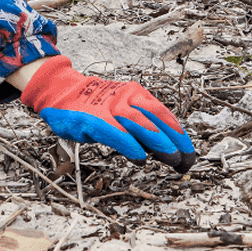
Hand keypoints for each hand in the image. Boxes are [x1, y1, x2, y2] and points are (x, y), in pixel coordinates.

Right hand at [20, 56, 195, 170]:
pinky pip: (113, 132)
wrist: (61, 91)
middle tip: (187, 160)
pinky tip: (139, 156)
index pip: (163, 113)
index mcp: (135, 93)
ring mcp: (108, 107)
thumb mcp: (121, 109)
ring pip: (138, 122)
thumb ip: (140, 126)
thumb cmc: (95, 105)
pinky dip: (128, 143)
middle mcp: (125, 97)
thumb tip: (164, 147)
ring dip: (158, 141)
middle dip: (174, 139)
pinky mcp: (91, 119)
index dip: (178, 133)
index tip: (190, 152)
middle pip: (155, 117)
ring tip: (173, 158)